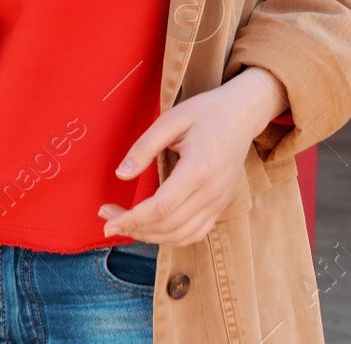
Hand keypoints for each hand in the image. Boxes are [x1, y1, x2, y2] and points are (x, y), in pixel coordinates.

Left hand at [98, 68, 286, 245]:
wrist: (243, 115)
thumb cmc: (207, 112)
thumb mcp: (172, 119)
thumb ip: (145, 147)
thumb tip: (121, 175)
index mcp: (199, 169)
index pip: (161, 207)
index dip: (131, 219)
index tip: (107, 220)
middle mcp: (212, 192)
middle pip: (167, 225)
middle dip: (132, 227)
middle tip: (108, 217)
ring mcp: (219, 202)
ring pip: (180, 235)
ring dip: (149, 236)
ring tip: (126, 224)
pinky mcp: (220, 205)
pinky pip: (194, 234)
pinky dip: (170, 238)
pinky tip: (152, 228)